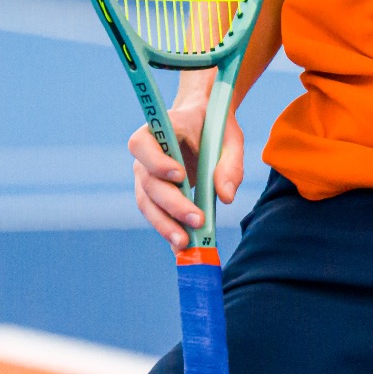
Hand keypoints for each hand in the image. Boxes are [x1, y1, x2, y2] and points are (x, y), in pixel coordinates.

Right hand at [127, 73, 244, 251]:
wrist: (204, 125)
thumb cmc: (215, 127)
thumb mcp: (230, 139)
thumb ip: (230, 164)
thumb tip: (226, 197)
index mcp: (159, 129)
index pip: (142, 144)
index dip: (156, 161)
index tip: (180, 175)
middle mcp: (145, 154)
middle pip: (148, 182)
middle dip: (172, 204)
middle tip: (197, 220)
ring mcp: (146, 175)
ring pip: (148, 204)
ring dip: (166, 225)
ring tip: (187, 244)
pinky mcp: (154, 194)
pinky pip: (157, 214)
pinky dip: (169, 230)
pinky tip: (183, 248)